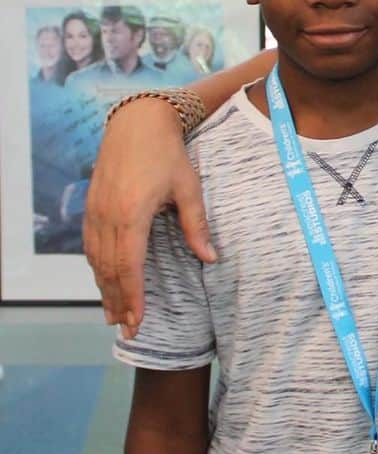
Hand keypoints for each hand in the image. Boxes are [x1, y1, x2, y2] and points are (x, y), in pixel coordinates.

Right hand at [83, 98, 215, 336]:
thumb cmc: (168, 153)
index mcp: (132, 213)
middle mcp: (107, 215)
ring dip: (105, 288)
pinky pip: (90, 245)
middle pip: (109, 269)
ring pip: (96, 260)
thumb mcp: (189, 188)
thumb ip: (197, 225)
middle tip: (126, 330)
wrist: (137, 123)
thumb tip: (212, 258)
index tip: (137, 321)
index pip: (129, 266)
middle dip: (118, 301)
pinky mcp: (91, 206)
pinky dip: (97, 268)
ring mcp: (95, 211)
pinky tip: (104, 281)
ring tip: (113, 315)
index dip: (133, 296)